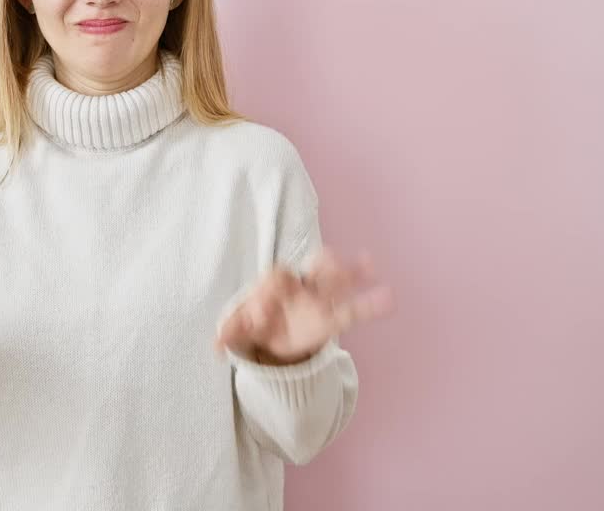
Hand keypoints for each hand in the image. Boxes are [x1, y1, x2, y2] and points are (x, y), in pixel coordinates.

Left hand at [215, 248, 395, 364]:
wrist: (275, 334)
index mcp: (275, 284)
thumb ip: (231, 333)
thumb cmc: (257, 323)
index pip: (275, 280)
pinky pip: (353, 310)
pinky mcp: (332, 318)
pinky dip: (370, 304)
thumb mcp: (241, 328)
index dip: (268, 295)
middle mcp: (300, 287)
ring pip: (336, 283)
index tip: (260, 316)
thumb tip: (215, 345)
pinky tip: (388, 297)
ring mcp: (319, 300)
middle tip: (329, 259)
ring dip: (351, 274)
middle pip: (311, 270)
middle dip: (321, 266)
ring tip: (370, 263)